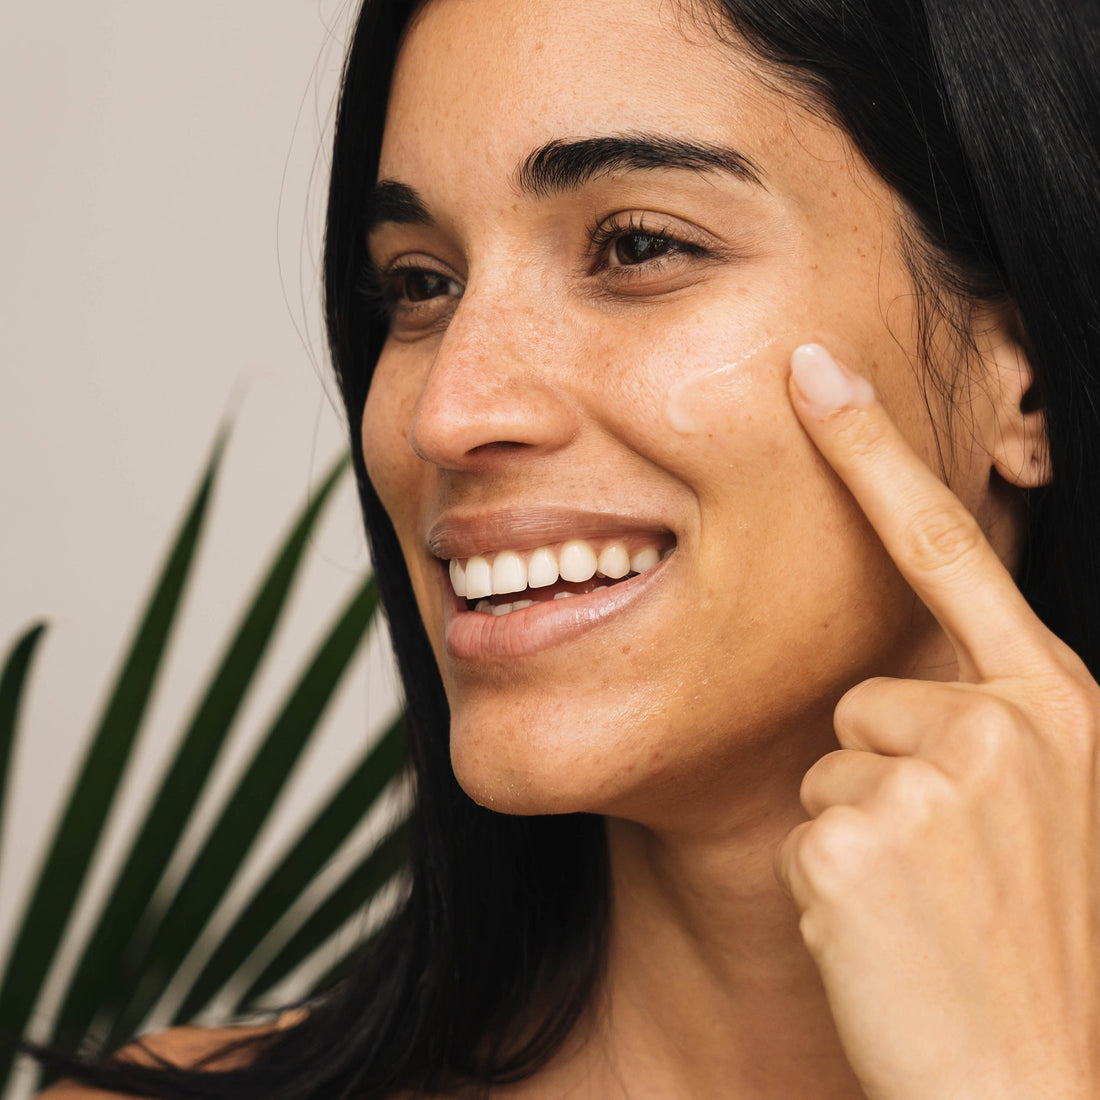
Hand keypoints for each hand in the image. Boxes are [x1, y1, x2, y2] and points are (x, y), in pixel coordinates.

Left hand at [775, 344, 1099, 1099]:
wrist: (1034, 1087)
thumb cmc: (1035, 946)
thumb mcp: (1046, 808)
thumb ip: (991, 721)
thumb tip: (907, 682)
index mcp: (1060, 702)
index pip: (949, 546)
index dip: (875, 452)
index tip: (814, 370)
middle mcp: (1010, 723)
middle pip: (869, 691)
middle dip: (886, 768)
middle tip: (946, 865)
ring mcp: (934, 778)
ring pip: (834, 756)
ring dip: (861, 825)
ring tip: (923, 901)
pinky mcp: (857, 837)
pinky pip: (804, 823)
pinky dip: (830, 878)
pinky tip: (886, 928)